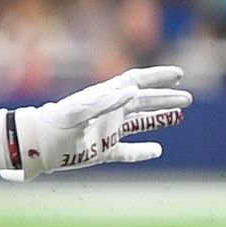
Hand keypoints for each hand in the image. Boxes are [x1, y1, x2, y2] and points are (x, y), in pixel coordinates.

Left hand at [4, 67, 190, 179]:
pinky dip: (143, 151)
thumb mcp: (79, 110)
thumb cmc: (56, 124)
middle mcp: (109, 112)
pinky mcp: (103, 151)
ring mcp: (107, 131)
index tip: (179, 75)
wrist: (37, 145)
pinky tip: (157, 151)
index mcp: (106, 96)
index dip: (158, 77)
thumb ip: (105, 101)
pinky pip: (128, 151)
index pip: (137, 81)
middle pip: (144, 102)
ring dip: (159, 119)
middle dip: (165, 99)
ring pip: (139, 123)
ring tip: (179, 116)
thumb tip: (133, 91)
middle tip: (188, 99)